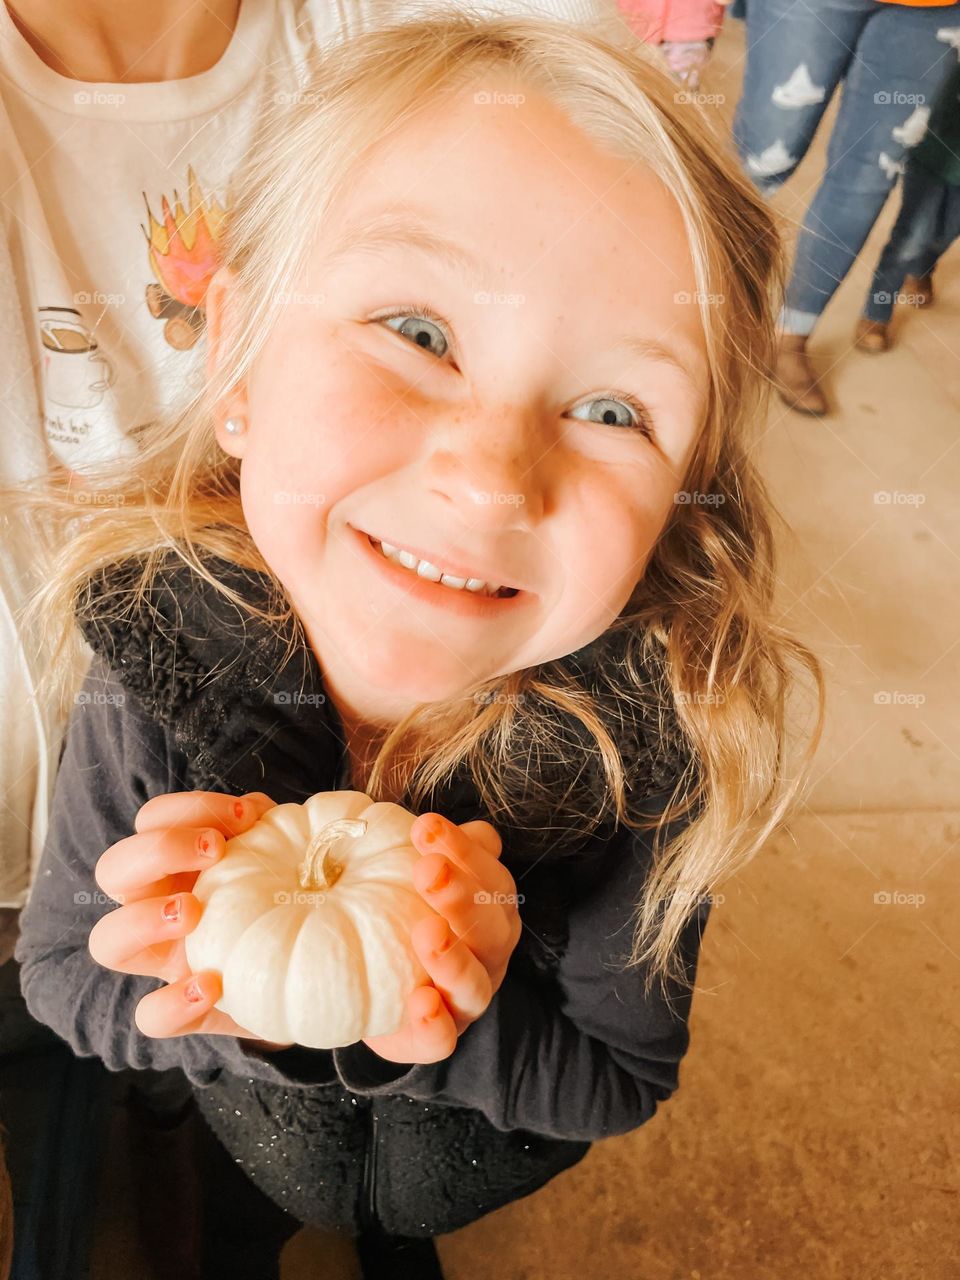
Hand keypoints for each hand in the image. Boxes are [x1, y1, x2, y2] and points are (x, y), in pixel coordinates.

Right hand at [89, 790, 291, 1047]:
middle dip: (157, 849)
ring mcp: (167, 960)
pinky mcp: (186, 1010)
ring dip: (142, 918)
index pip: (151, 821)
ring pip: (108, 941)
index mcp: (179, 864)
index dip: (185, 809)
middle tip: (213, 851)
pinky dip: (173, 1002)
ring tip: (193, 911)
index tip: (242, 816)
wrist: (318, 967)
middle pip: (112, 870)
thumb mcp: (283, 855)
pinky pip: (150, 1015)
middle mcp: (159, 907)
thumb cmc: (293, 896)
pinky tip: (214, 984)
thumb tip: (255, 810)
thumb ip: (266, 828)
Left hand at [360, 813, 522, 1065]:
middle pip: (490, 927)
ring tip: (426, 933)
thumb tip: (445, 823)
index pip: (489, 876)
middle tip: (426, 869)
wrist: (377, 989)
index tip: (424, 826)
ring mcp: (466, 1000)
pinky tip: (420, 1003)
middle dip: (461, 896)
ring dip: (453, 959)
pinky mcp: (436, 1037)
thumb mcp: (422, 880)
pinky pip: (443, 1039)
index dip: (463, 851)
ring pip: (474, 984)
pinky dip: (435, 1024)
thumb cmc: (406, 918)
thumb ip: (440, 852)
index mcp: (490, 910)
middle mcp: (488, 955)